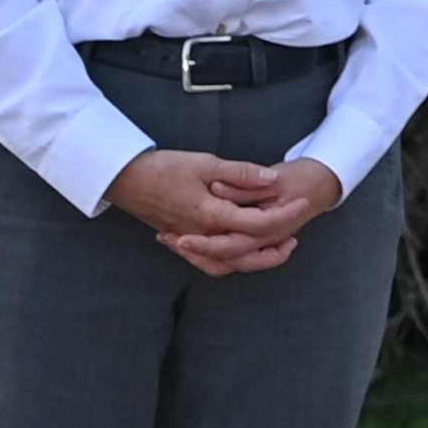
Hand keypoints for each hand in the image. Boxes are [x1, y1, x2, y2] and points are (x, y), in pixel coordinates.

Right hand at [109, 145, 309, 275]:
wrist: (125, 180)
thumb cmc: (165, 167)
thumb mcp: (207, 163)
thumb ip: (242, 173)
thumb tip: (273, 181)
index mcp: (209, 215)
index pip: (256, 224)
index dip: (283, 214)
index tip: (302, 202)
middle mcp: (200, 235)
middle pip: (242, 256)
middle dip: (272, 252)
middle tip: (294, 239)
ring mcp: (188, 241)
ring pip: (223, 264)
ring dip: (250, 261)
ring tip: (272, 247)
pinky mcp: (180, 240)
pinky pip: (206, 261)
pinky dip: (226, 261)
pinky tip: (239, 249)